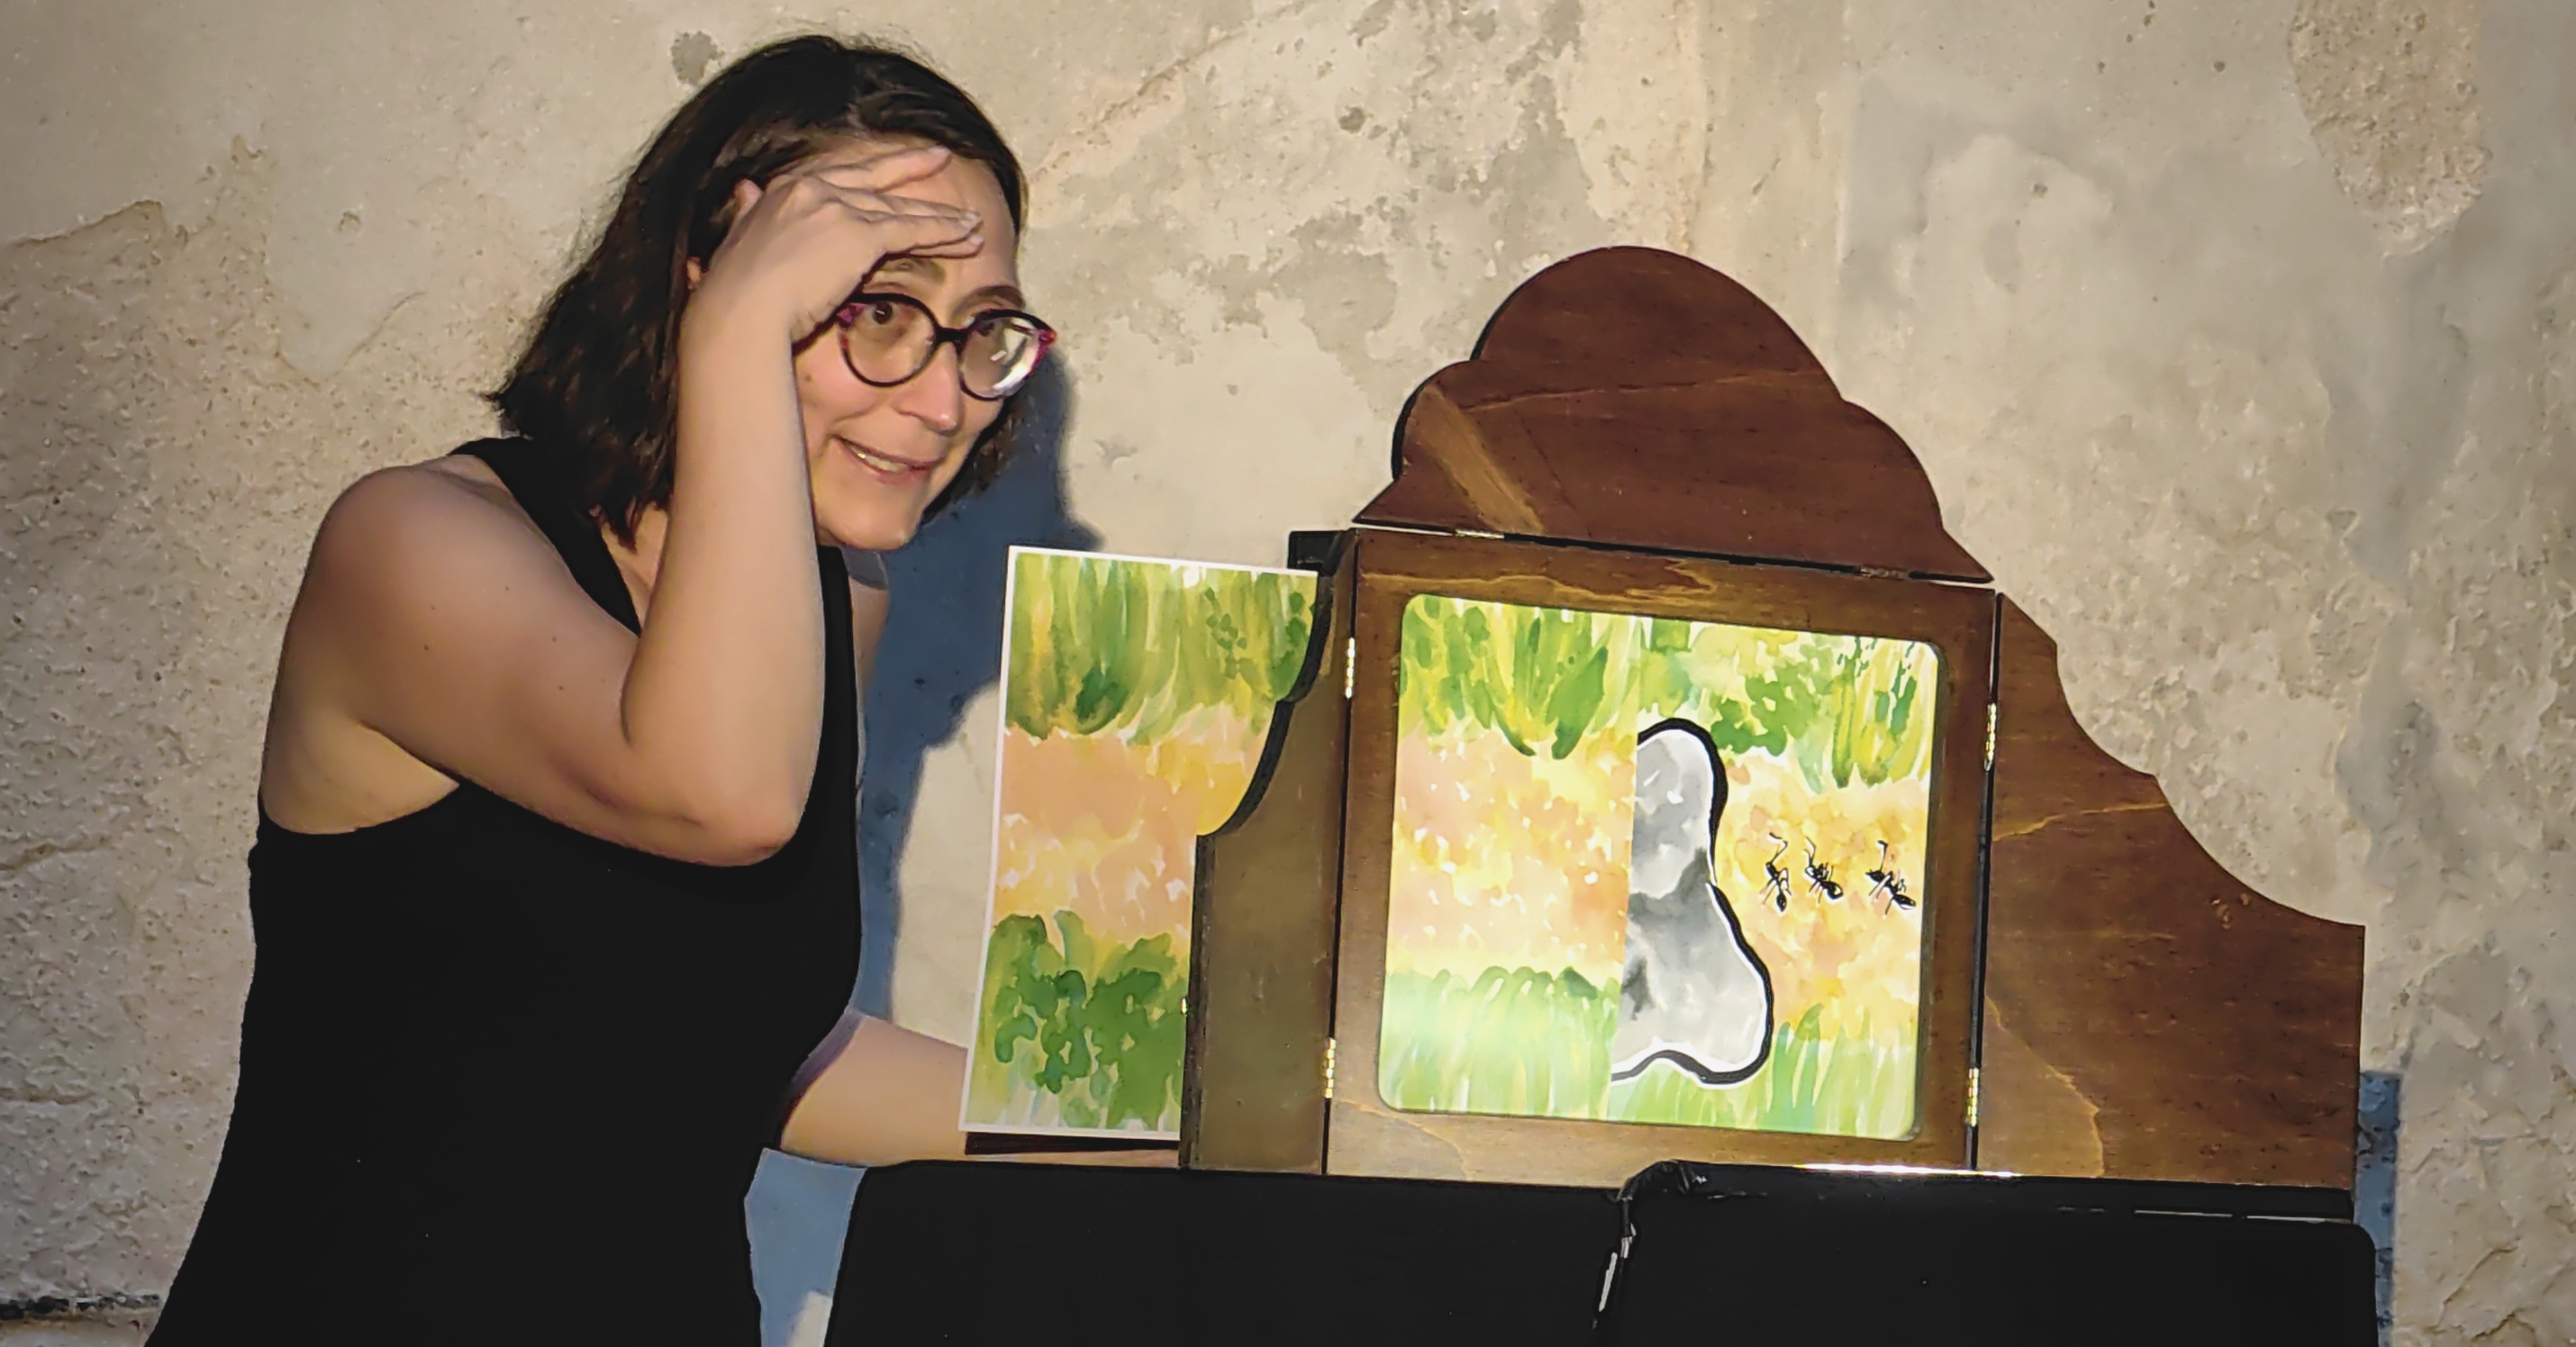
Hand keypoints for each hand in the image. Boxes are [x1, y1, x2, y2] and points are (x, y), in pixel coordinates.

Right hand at [686, 143, 983, 346]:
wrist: (740, 311)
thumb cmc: (733, 293)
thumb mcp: (737, 240)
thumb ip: (749, 212)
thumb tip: (746, 191)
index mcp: (783, 190)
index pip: (839, 179)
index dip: (868, 174)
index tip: (887, 167)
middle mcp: (812, 189)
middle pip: (875, 179)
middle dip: (911, 168)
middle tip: (939, 157)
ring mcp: (838, 208)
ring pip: (901, 209)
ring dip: (941, 218)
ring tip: (972, 223)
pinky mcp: (860, 233)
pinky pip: (912, 229)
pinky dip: (943, 232)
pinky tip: (967, 236)